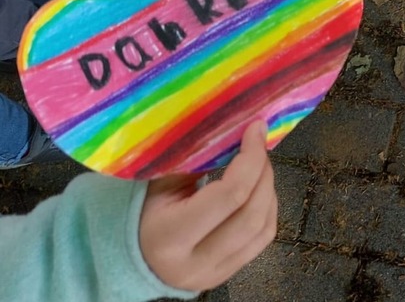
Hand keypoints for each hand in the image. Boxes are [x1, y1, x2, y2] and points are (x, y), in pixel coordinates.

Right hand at [140, 121, 276, 292]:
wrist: (135, 258)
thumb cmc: (144, 212)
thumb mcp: (162, 184)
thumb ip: (198, 162)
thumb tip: (238, 133)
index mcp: (170, 237)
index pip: (229, 195)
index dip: (251, 159)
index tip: (256, 129)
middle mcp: (194, 263)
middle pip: (251, 214)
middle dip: (263, 173)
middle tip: (259, 145)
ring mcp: (213, 274)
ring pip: (262, 229)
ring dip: (269, 190)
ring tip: (259, 165)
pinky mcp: (227, 275)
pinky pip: (262, 240)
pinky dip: (268, 209)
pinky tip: (260, 190)